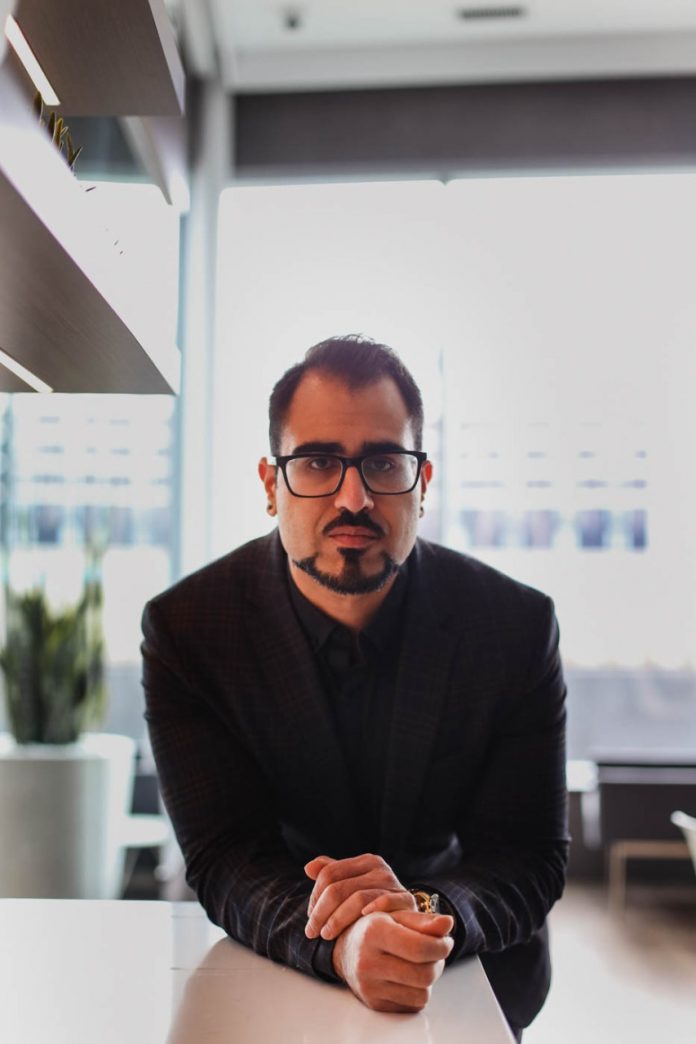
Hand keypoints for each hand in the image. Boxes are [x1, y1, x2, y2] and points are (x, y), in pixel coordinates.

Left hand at [304, 853, 416, 939]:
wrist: (406, 921)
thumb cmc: (373, 905)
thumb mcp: (352, 887)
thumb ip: (331, 874)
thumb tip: (308, 867)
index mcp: (366, 862)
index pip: (329, 873)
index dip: (315, 896)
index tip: (310, 916)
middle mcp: (380, 869)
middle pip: (339, 888)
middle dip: (320, 912)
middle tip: (312, 932)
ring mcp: (394, 884)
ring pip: (357, 898)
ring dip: (337, 919)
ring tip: (326, 935)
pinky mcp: (406, 901)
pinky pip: (385, 903)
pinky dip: (371, 910)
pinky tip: (359, 924)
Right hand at [332, 909, 453, 1012]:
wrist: (346, 950)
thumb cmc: (374, 929)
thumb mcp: (396, 915)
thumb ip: (424, 920)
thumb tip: (448, 924)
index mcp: (373, 932)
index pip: (419, 948)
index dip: (441, 946)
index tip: (446, 941)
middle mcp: (367, 962)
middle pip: (425, 974)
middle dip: (438, 963)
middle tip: (434, 953)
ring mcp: (369, 987)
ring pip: (422, 994)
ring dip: (428, 979)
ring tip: (418, 963)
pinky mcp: (375, 1005)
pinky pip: (413, 1006)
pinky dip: (417, 992)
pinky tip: (407, 977)